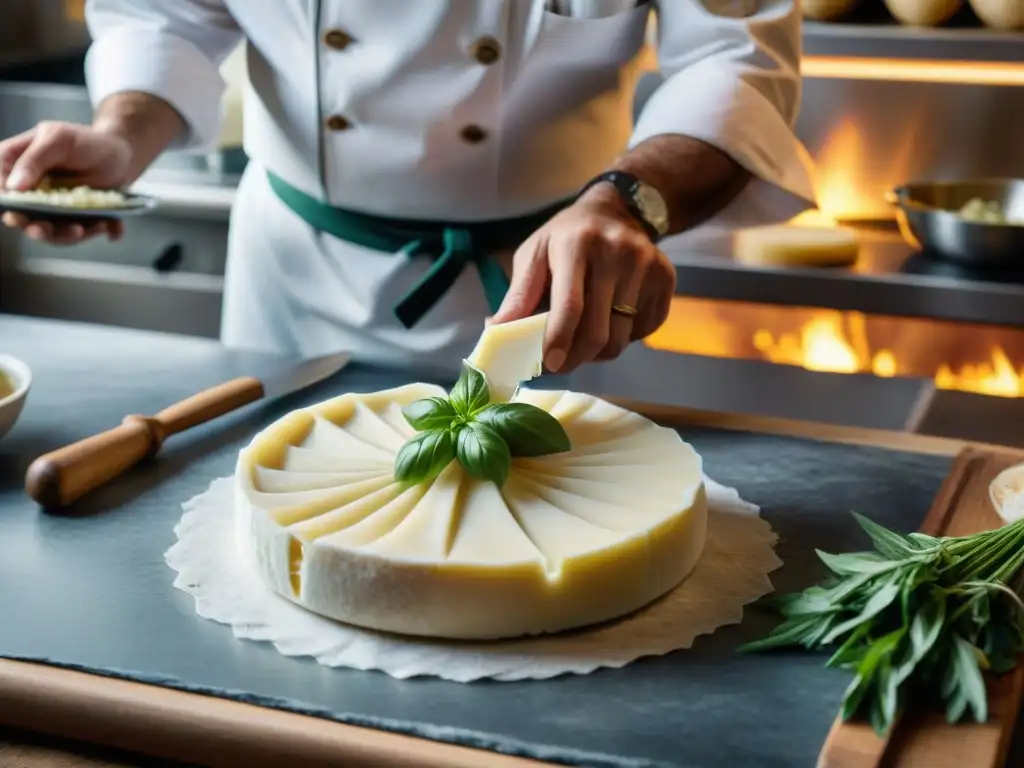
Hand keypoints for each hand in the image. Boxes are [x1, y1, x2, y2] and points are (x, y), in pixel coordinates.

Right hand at [0, 121, 133, 244]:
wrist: (121, 155)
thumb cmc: (87, 141)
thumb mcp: (59, 140)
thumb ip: (34, 159)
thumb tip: (12, 186)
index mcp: (14, 164)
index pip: (0, 188)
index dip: (6, 202)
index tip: (19, 213)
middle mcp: (28, 190)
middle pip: (21, 216)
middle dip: (36, 228)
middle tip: (48, 229)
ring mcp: (49, 207)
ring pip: (48, 231)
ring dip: (66, 234)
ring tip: (88, 227)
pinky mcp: (70, 218)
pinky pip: (75, 234)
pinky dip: (92, 231)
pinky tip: (107, 226)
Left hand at [491, 184, 675, 372]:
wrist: (618, 210)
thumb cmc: (567, 237)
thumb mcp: (534, 254)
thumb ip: (518, 295)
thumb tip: (495, 331)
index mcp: (577, 244)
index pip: (570, 306)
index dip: (558, 340)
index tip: (549, 364)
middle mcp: (617, 252)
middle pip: (598, 330)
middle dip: (576, 357)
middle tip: (560, 364)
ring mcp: (646, 265)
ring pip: (622, 337)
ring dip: (598, 352)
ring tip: (583, 341)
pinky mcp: (665, 278)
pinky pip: (643, 330)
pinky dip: (624, 337)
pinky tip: (610, 320)